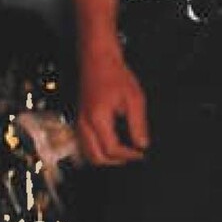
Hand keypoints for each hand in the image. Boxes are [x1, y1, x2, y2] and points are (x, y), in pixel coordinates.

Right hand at [77, 47, 148, 164]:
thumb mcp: (134, 98)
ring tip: (124, 152)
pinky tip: (112, 144)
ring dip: (105, 157)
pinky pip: (85, 143)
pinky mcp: (79, 119)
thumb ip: (138, 124)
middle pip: (96, 157)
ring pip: (87, 153)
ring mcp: (79, 122)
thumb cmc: (115, 75)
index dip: (128, 155)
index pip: (111, 149)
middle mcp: (84, 123)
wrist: (97, 59)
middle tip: (132, 156)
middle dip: (116, 161)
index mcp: (98, 118)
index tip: (141, 153)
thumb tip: (142, 144)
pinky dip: (97, 150)